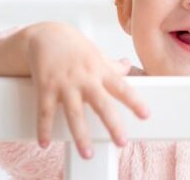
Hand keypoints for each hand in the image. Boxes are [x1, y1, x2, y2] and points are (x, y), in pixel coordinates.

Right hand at [24, 22, 148, 158]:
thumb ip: (112, 66)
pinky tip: (44, 143)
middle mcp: (85, 78)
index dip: (135, 102)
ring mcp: (65, 83)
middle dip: (112, 124)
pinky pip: (45, 111)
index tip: (146, 115)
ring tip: (87, 154)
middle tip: (121, 142)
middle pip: (101, 104)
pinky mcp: (45, 87)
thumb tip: (129, 66)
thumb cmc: (75, 47)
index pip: (122, 87)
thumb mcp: (97, 54)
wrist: (46, 35)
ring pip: (74, 113)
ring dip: (80, 135)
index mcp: (100, 71)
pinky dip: (43, 128)